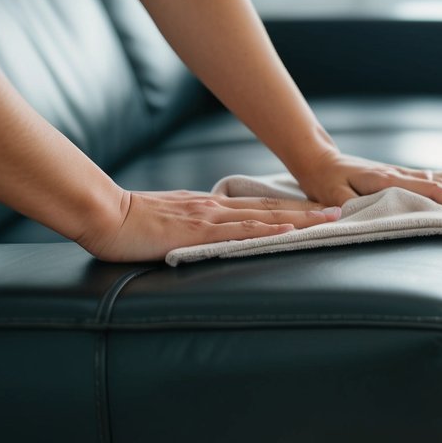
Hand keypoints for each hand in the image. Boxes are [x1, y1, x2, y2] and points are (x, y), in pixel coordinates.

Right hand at [80, 189, 340, 261]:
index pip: (257, 207)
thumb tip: (209, 235)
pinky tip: (288, 233)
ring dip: (298, 219)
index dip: (290, 209)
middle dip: (307, 212)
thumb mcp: (169, 222)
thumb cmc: (127, 223)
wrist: (102, 214)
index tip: (318, 210)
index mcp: (209, 207)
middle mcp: (215, 208)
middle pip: (271, 209)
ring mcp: (209, 218)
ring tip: (328, 220)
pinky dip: (267, 232)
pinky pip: (239, 232)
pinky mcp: (198, 232)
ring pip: (264, 218)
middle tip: (340, 211)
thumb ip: (192, 227)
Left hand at [295, 149, 441, 212]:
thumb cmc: (323, 179)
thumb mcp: (331, 194)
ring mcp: (402, 174)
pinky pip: (432, 182)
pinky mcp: (399, 176)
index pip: (431, 192)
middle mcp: (400, 174)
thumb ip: (348, 206)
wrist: (318, 158)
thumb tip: (362, 217)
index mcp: (388, 179)